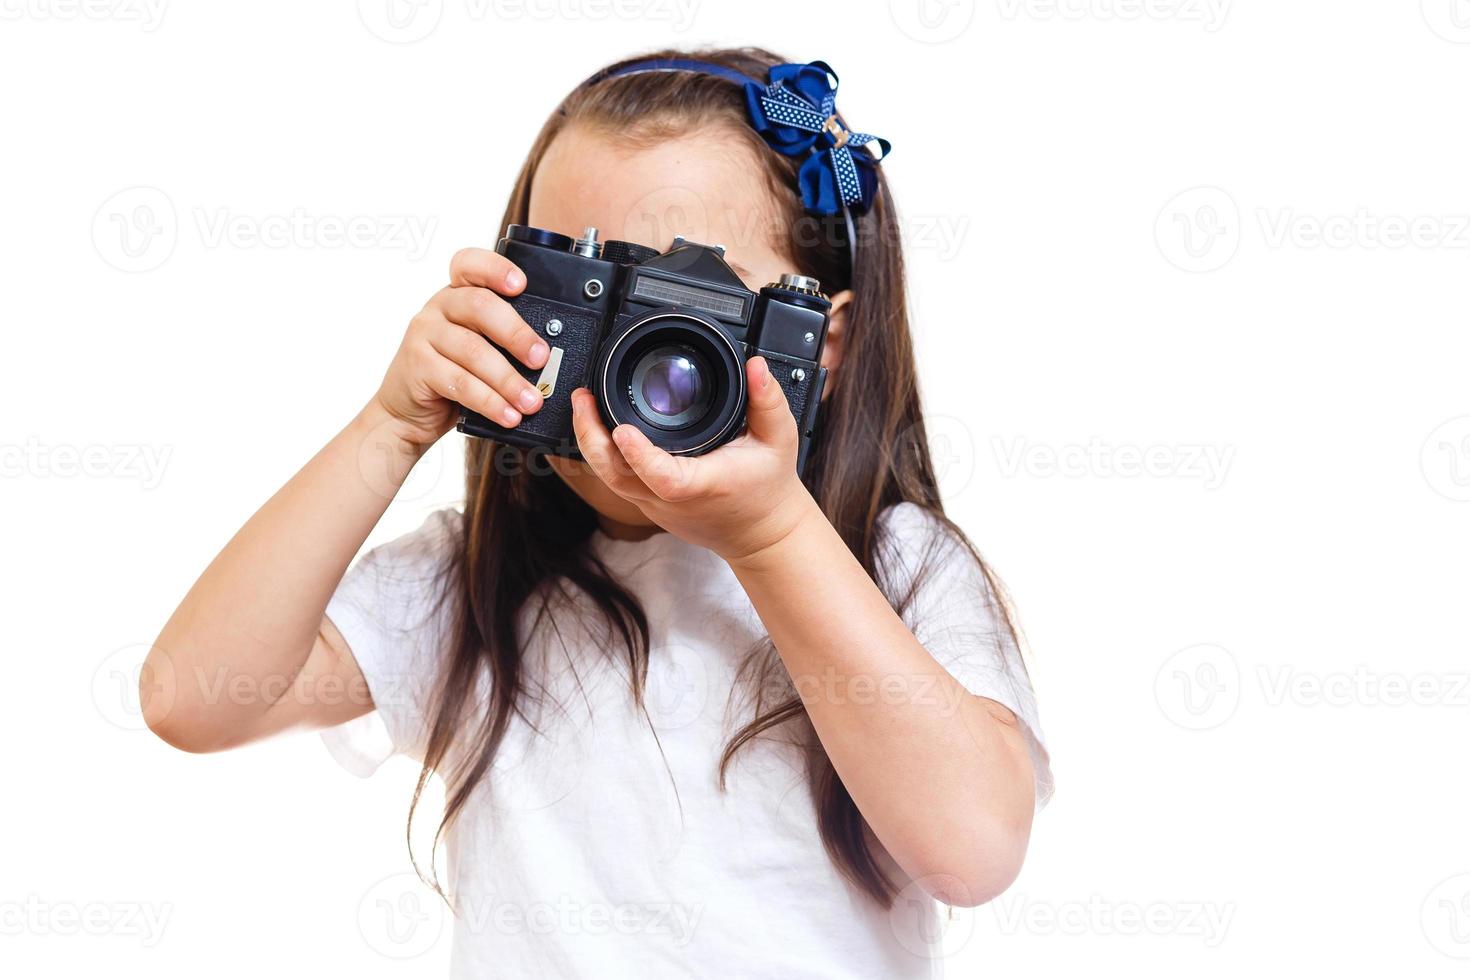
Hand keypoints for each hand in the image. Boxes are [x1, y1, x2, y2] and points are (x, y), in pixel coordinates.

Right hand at [370, 247, 549, 447]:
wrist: (408, 410)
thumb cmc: (451, 374)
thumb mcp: (478, 347)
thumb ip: (502, 339)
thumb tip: (550, 356)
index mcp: (458, 294)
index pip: (470, 264)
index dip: (496, 269)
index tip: (522, 284)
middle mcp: (439, 307)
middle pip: (480, 307)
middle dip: (517, 334)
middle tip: (541, 359)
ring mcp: (424, 335)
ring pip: (473, 351)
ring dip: (508, 379)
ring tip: (531, 401)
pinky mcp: (418, 366)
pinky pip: (460, 382)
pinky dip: (490, 402)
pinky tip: (508, 414)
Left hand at [569, 356, 820, 564]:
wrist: (761, 533)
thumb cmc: (768, 487)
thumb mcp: (779, 439)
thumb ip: (767, 401)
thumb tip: (756, 366)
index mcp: (702, 484)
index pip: (663, 477)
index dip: (639, 455)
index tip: (622, 429)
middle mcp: (672, 500)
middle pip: (618, 477)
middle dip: (592, 438)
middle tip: (583, 398)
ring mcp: (656, 506)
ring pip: (610, 480)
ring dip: (590, 443)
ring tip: (584, 405)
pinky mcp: (650, 506)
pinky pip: (617, 480)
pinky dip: (601, 454)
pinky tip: (596, 427)